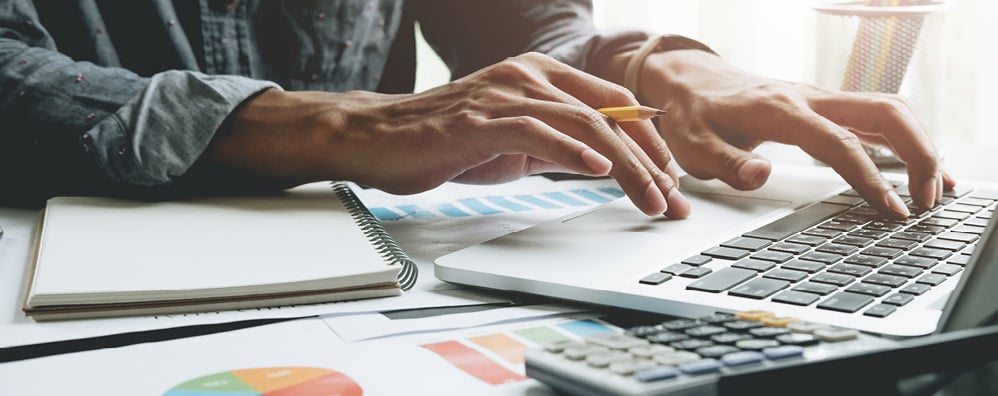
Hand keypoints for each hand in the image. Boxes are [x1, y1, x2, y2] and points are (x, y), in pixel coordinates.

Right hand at [203, 53, 689, 216]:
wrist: (377, 137)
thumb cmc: (440, 140)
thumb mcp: (510, 140)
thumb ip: (552, 143)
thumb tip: (597, 162)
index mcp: (539, 77)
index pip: (613, 105)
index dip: (648, 142)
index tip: (668, 178)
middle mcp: (529, 77)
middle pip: (610, 115)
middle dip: (650, 161)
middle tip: (674, 199)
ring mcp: (506, 95)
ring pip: (585, 125)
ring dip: (627, 166)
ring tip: (652, 199)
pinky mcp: (483, 120)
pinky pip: (540, 133)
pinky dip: (574, 152)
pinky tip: (600, 169)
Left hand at [634, 49, 953, 217]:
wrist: (691, 83)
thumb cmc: (693, 116)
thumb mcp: (694, 146)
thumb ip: (726, 163)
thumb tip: (761, 174)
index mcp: (780, 109)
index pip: (838, 142)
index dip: (869, 176)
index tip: (890, 209)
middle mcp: (810, 98)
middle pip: (885, 112)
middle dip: (917, 153)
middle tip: (927, 200)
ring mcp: (822, 99)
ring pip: (889, 110)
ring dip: (920, 145)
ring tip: (934, 190)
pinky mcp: (826, 107)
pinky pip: (876, 117)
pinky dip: (905, 141)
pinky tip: (918, 169)